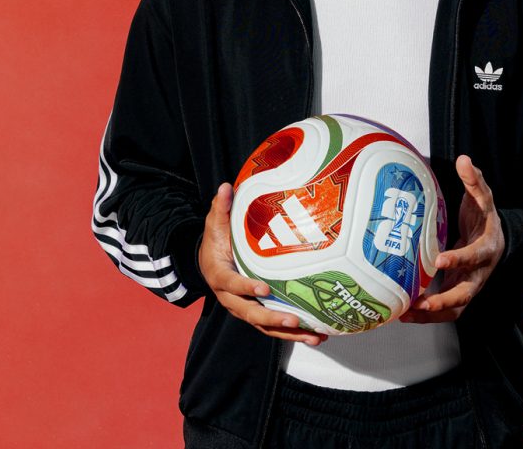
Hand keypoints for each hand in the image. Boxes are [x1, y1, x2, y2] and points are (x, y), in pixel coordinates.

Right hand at [198, 182, 326, 345]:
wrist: (206, 262)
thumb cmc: (214, 241)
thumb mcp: (214, 224)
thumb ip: (221, 208)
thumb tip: (226, 186)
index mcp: (220, 276)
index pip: (232, 284)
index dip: (246, 288)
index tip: (264, 288)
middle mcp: (230, 298)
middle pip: (250, 313)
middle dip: (273, 318)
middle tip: (295, 320)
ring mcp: (243, 308)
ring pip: (265, 326)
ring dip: (289, 334)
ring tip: (315, 336)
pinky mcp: (255, 313)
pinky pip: (272, 327)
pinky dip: (293, 334)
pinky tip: (317, 335)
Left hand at [400, 155, 504, 323]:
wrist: (497, 238)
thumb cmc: (484, 217)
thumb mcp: (483, 197)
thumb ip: (475, 180)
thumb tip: (465, 160)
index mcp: (487, 247)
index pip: (475, 255)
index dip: (459, 259)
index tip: (440, 260)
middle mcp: (480, 272)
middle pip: (466, 293)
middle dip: (444, 300)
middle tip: (421, 302)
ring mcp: (470, 285)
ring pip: (455, 308)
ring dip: (432, 314)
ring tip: (406, 313)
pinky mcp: (459, 293)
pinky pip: (446, 309)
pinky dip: (428, 314)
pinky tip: (405, 313)